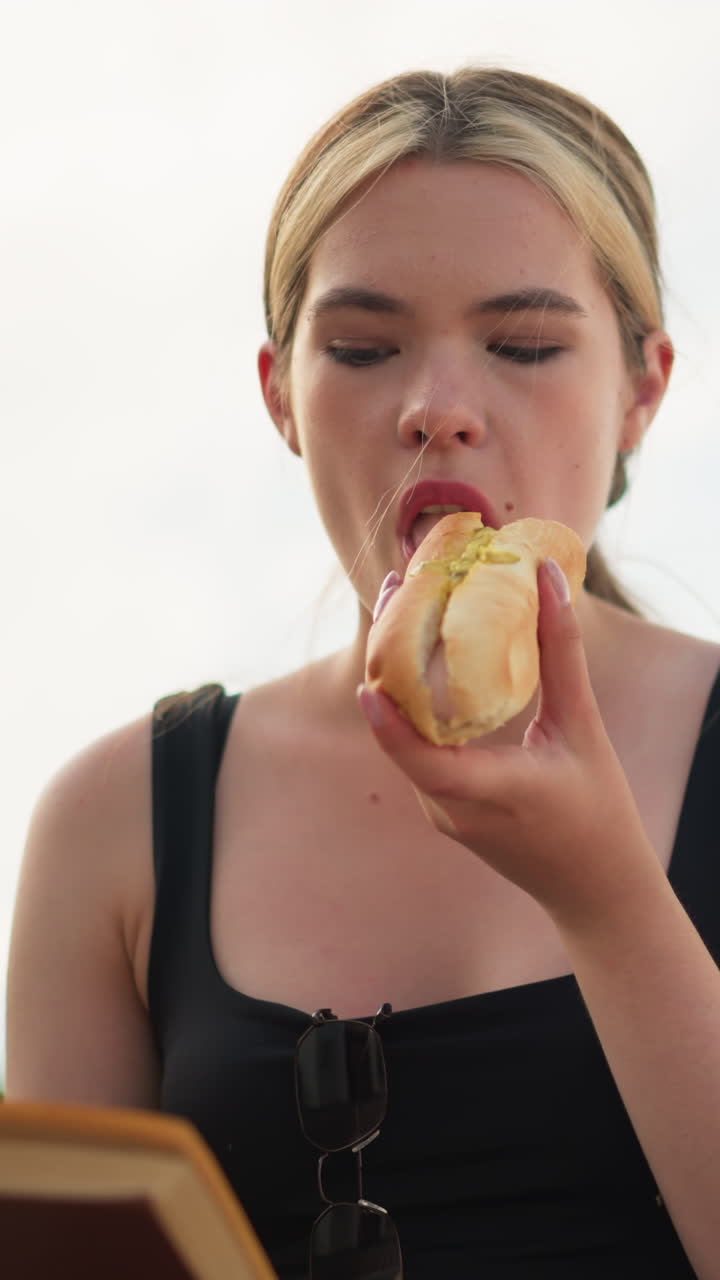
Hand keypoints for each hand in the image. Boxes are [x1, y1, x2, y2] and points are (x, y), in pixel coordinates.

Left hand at [358, 561, 659, 930]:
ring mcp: (441, 812)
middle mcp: (452, 808)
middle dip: (388, 663)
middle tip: (395, 589)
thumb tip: (545, 577)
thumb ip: (561, 653)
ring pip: (404, 741)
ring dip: (398, 680)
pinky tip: (422, 657)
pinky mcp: (442, 808)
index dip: (390, 728)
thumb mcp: (583, 727)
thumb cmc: (599, 807)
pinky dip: (413, 705)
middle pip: (401, 736)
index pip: (424, 763)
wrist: (594, 887)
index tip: (367, 686)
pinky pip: (415, 751)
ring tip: (405, 607)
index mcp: (491, 793)